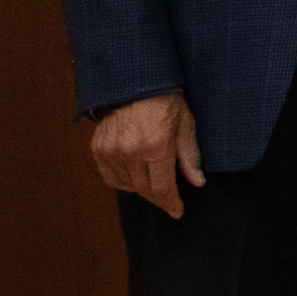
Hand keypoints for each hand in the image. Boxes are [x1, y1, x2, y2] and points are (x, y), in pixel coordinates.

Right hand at [88, 93, 201, 217]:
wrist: (136, 84)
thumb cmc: (166, 102)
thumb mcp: (186, 126)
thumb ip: (190, 157)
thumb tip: (197, 182)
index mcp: (156, 147)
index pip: (162, 188)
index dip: (170, 203)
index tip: (177, 211)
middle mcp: (131, 152)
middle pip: (144, 190)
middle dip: (159, 198)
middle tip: (168, 199)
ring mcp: (112, 151)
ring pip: (126, 186)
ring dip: (141, 189)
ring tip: (152, 181)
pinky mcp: (99, 148)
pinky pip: (110, 176)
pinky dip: (122, 181)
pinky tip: (134, 174)